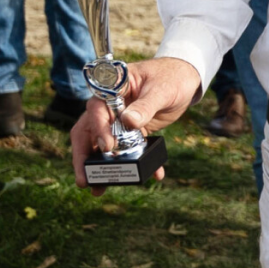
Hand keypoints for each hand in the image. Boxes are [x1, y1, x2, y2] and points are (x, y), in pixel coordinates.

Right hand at [69, 57, 199, 195]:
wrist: (184, 79)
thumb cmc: (170, 78)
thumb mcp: (162, 90)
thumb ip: (146, 105)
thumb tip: (129, 122)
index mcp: (111, 90)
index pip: (96, 110)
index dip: (99, 129)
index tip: (107, 148)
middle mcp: (108, 107)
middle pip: (88, 132)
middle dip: (83, 157)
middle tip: (84, 179)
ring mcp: (117, 121)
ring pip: (101, 146)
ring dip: (101, 168)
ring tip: (98, 189)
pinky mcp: (131, 133)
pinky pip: (126, 151)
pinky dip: (134, 164)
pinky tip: (149, 176)